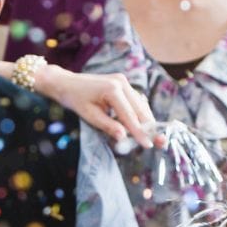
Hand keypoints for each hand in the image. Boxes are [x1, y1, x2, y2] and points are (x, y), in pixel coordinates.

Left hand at [42, 67, 158, 148]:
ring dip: (146, 121)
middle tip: (160, 142)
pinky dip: (139, 113)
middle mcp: (121, 83)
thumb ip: (107, 126)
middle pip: (140, 109)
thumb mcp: (89, 115)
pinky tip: (141, 125)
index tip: (149, 145)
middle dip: (150, 127)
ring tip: (152, 137)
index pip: (130, 116)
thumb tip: (123, 138)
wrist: (66, 83)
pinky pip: (135, 100)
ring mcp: (123, 81)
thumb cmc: (75, 100)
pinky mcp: (122, 83)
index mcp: (112, 90)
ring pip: (140, 105)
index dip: (140, 132)